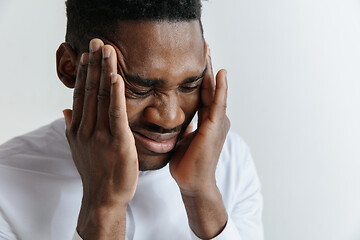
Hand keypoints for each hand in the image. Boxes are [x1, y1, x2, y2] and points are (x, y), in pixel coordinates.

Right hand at [63, 39, 137, 239]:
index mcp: (78, 128)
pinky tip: (117, 78)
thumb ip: (72, 127)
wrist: (103, 197)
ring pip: (102, 97)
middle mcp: (86, 128)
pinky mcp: (117, 141)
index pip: (81, 94)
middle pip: (90, 90)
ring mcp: (100, 134)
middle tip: (98, 42)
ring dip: (105, 72)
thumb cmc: (95, 172)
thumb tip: (65, 110)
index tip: (88, 54)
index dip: (85, 73)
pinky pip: (115, 114)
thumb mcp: (79, 149)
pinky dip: (116, 95)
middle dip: (95, 65)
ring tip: (107, 50)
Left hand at [169, 46, 229, 238]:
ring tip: (209, 50)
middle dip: (206, 66)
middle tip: (204, 45)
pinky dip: (220, 88)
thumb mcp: (184, 137)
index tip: (193, 57)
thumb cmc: (187, 163)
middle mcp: (215, 118)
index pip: (203, 92)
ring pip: (215, 90)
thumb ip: (185, 125)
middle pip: (210, 87)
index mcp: (207, 120)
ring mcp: (217, 122)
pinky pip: (218, 104)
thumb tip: (175, 117)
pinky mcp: (214, 128)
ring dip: (212, 70)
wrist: (192, 182)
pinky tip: (219, 73)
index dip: (200, 74)